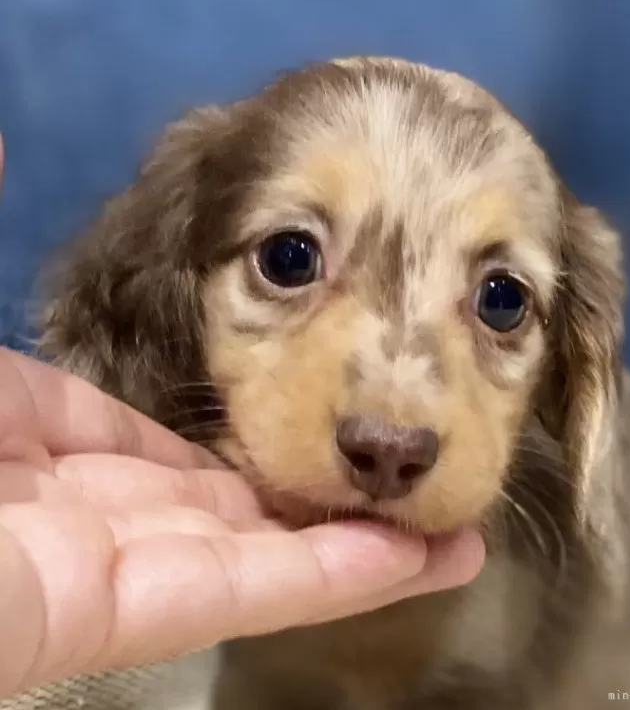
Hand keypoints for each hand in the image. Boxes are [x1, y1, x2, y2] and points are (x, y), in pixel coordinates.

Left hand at [0, 345, 483, 697]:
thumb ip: (7, 297)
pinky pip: (239, 594)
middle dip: (313, 493)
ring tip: (448, 526)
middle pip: (216, 508)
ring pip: (249, 557)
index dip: (226, 442)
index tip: (298, 425)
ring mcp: (98, 574)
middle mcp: (69, 514)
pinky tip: (411, 557)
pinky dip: (328, 576)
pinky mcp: (112, 621)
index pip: (143, 449)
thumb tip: (3, 145)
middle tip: (407, 473)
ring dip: (354, 544)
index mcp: (18, 446)